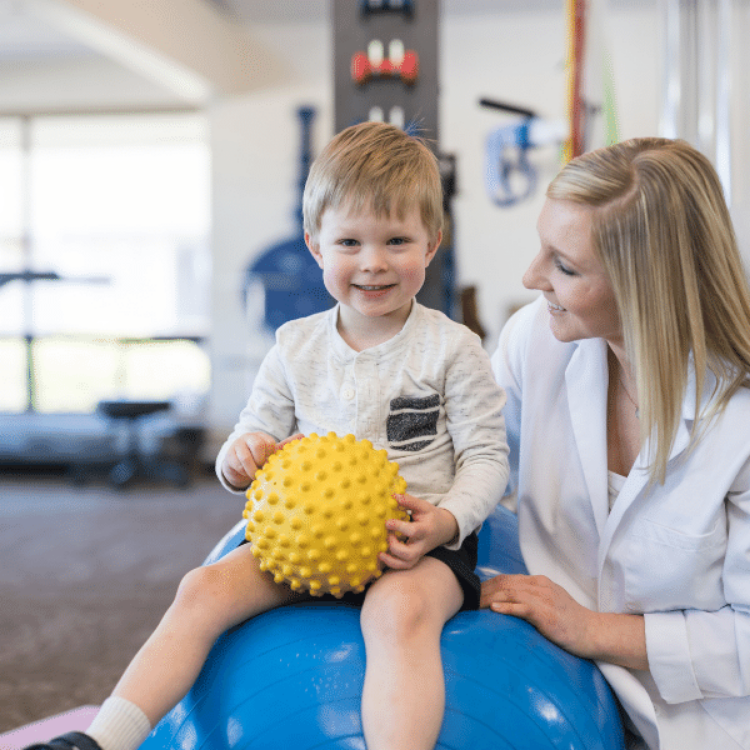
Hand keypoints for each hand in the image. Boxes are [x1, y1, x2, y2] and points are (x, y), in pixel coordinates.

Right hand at [221, 432, 302, 489]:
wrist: (236, 462)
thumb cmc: (257, 456)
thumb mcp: (271, 452)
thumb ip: (285, 445)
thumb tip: (304, 436)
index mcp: (262, 437)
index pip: (269, 443)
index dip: (270, 455)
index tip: (270, 463)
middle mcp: (249, 438)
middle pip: (257, 446)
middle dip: (260, 460)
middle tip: (262, 468)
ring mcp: (238, 445)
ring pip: (246, 457)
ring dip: (252, 469)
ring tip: (255, 475)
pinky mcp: (229, 456)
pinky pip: (237, 465)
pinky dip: (243, 472)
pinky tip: (246, 474)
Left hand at [379, 494, 458, 570]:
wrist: (444, 529)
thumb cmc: (431, 516)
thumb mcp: (423, 506)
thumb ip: (408, 501)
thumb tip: (393, 496)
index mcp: (425, 530)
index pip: (413, 531)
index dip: (399, 527)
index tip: (387, 521)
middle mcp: (422, 545)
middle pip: (409, 554)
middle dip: (395, 547)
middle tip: (387, 536)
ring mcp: (419, 553)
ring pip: (406, 564)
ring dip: (392, 560)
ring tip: (380, 551)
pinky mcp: (415, 558)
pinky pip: (404, 566)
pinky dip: (392, 564)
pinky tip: (382, 556)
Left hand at [480, 573, 597, 658]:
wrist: (593, 632)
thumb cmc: (569, 621)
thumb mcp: (549, 603)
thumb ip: (530, 599)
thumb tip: (505, 603)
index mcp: (538, 582)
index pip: (505, 579)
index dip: (486, 585)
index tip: (471, 594)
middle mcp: (540, 586)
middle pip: (504, 584)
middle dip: (483, 591)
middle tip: (466, 601)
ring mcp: (544, 598)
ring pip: (510, 593)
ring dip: (489, 599)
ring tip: (473, 606)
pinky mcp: (547, 614)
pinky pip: (523, 607)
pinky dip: (507, 607)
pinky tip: (493, 609)